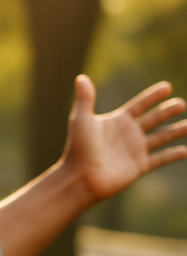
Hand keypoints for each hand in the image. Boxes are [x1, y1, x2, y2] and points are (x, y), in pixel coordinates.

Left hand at [62, 75, 186, 202]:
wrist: (81, 177)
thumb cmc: (78, 148)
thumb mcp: (81, 120)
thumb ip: (85, 99)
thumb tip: (81, 78)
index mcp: (117, 122)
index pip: (139, 105)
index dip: (152, 97)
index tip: (167, 86)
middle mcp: (128, 134)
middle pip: (153, 119)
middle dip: (167, 111)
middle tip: (181, 104)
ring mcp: (135, 150)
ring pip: (161, 138)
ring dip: (176, 131)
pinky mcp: (140, 166)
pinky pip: (161, 159)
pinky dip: (174, 155)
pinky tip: (186, 150)